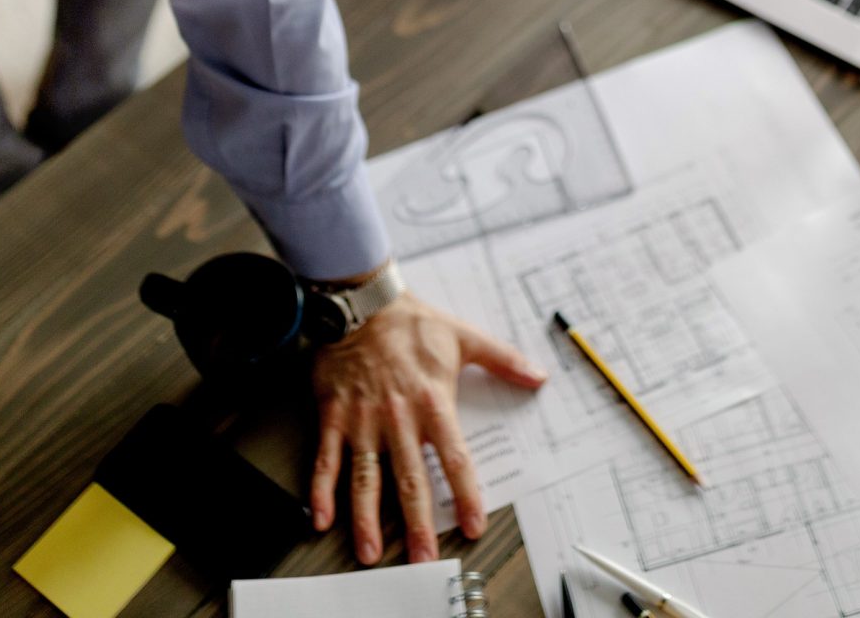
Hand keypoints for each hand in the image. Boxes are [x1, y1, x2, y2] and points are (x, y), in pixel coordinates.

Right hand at [309, 292, 546, 564]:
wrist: (362, 303)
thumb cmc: (412, 322)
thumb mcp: (464, 337)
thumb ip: (502, 359)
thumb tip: (537, 375)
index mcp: (432, 403)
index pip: (454, 458)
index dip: (465, 495)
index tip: (472, 525)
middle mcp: (398, 419)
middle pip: (410, 479)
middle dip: (417, 523)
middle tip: (422, 556)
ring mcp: (363, 421)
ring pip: (366, 478)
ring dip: (366, 518)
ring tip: (369, 550)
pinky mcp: (334, 417)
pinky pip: (326, 458)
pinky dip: (321, 490)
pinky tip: (321, 518)